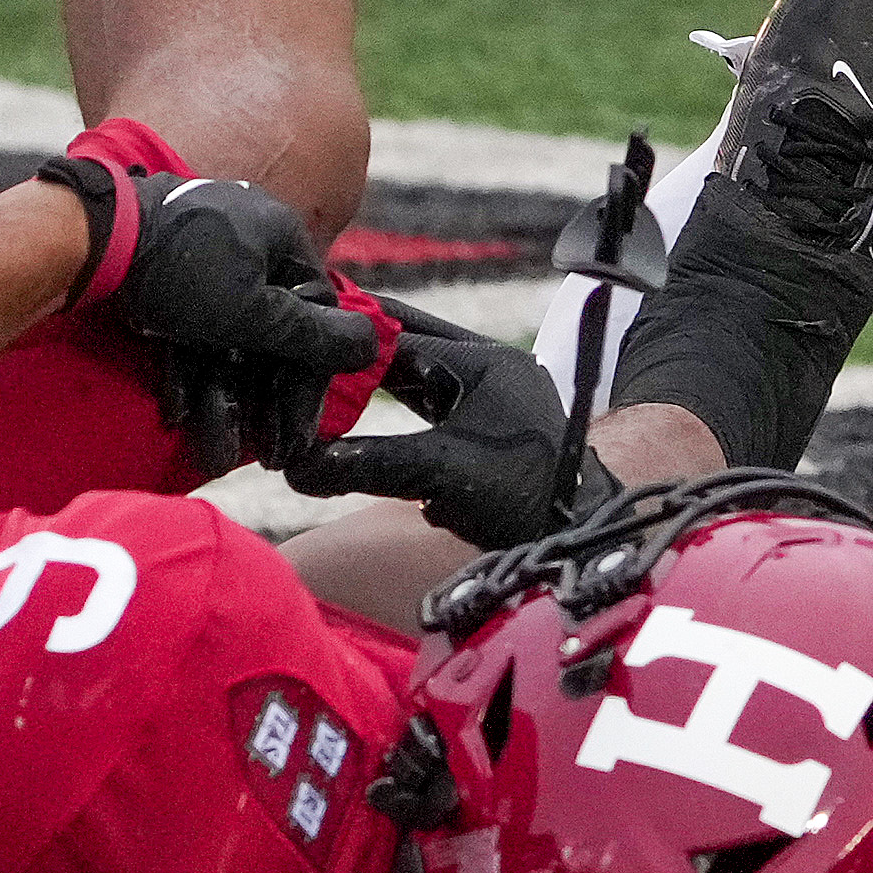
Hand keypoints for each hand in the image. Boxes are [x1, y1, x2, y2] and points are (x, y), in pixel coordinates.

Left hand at [34, 153, 395, 475]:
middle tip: (264, 457)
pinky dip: (187, 372)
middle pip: (269, 335)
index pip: (315, 318)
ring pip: (226, 340)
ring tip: (214, 454)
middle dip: (263, 403)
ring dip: (223, 399)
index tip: (299, 434)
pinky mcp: (162, 274)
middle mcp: (249, 243)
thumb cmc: (183, 272)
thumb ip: (313, 336)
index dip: (309, 383)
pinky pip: (189, 330)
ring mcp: (203, 257)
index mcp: (282, 239)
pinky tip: (179, 415)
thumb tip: (371, 346)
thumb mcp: (255, 314)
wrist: (90, 239)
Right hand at [285, 303, 582, 549]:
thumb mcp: (437, 474)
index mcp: (483, 361)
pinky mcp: (484, 425)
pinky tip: (358, 413)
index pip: (398, 336)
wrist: (575, 536)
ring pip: (415, 371)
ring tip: (321, 382)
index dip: (346, 342)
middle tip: (305, 351)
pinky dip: (392, 402)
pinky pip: (427, 400)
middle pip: (406, 343)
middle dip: (355, 351)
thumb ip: (367, 464)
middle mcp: (488, 367)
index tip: (303, 344)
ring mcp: (488, 395)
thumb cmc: (522, 499)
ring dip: (372, 377)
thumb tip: (297, 466)